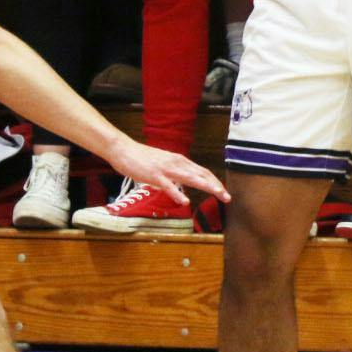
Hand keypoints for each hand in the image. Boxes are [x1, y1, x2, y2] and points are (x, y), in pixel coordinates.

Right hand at [107, 136, 228, 205]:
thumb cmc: (142, 158)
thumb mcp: (164, 164)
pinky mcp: (154, 175)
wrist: (124, 150)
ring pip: (190, 178)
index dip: (214, 181)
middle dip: (215, 185)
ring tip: (217, 193)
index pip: (202, 171)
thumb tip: (184, 182)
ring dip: (205, 185)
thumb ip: (175, 172)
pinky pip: (168, 186)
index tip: (223, 191)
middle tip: (228, 197)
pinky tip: (185, 201)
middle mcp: (176, 163)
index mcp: (179, 161)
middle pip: (201, 174)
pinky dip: (177, 194)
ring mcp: (165, 169)